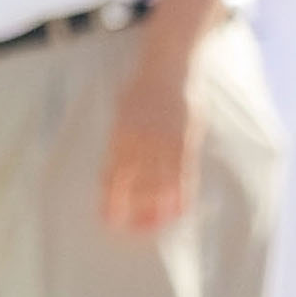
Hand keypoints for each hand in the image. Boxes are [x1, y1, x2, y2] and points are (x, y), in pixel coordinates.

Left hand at [100, 57, 196, 232]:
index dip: (112, 202)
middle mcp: (140, 141)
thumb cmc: (142, 90)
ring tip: (156, 226)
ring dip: (157, 209)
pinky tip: (179, 210)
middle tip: (135, 230)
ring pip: (159, 185)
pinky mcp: (184, 141)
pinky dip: (180, 195)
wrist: (168, 66)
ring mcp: (163, 142)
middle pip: (135, 186)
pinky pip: (183, 175)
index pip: (113, 178)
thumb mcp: (121, 114)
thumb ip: (119, 144)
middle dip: (134, 212)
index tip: (111, 221)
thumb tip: (112, 175)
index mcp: (120, 136)